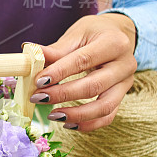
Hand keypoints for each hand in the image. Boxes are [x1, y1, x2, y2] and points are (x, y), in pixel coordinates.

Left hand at [33, 13, 137, 131]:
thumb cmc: (96, 32)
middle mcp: (125, 64)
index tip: (38, 81)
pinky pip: (108, 116)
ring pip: (105, 106)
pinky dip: (88, 124)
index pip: (84, 60)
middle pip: (94, 86)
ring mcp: (126, 82)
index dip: (60, 72)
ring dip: (76, 115)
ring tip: (52, 115)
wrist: (120, 33)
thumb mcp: (77, 34)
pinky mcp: (123, 95)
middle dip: (63, 95)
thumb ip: (56, 50)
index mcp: (114, 42)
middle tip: (38, 97)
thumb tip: (30, 56)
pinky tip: (68, 124)